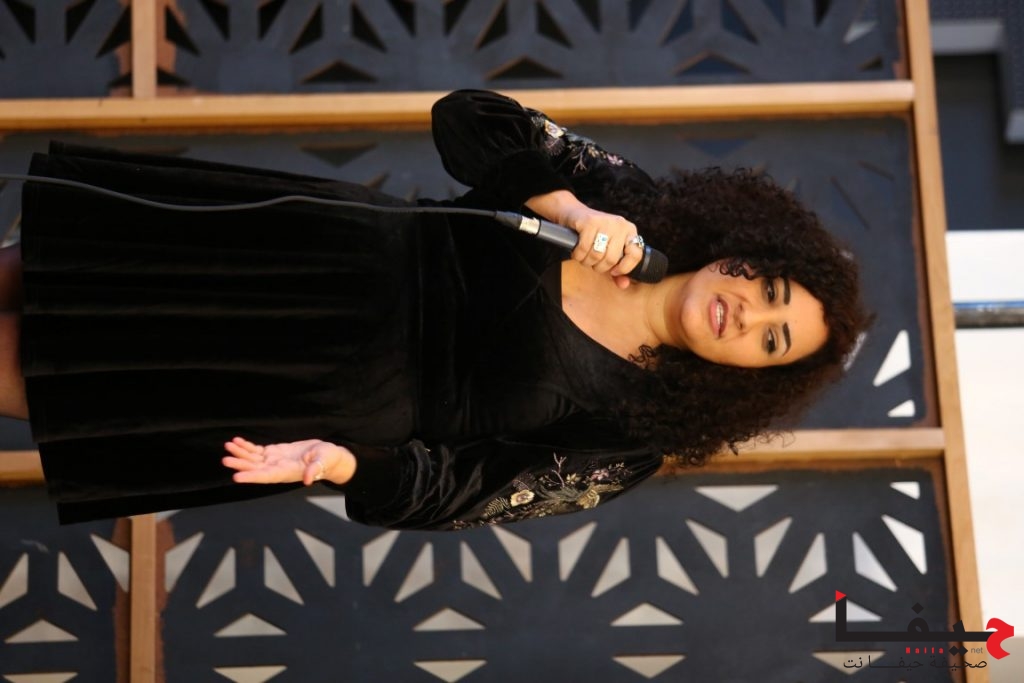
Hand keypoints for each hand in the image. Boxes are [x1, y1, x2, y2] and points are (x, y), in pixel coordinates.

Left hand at [222, 436, 355, 485]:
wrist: (329, 456)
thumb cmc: (328, 459)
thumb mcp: (324, 461)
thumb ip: (315, 469)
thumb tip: (308, 480)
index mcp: (288, 472)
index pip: (266, 476)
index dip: (251, 477)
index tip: (236, 477)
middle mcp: (277, 468)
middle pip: (255, 468)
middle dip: (240, 464)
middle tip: (225, 459)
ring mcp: (275, 461)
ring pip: (253, 459)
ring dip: (240, 453)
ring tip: (228, 446)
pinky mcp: (275, 452)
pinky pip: (257, 451)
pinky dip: (247, 447)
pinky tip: (237, 441)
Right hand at [525, 190, 642, 288]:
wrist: (573, 213)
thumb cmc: (593, 236)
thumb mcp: (608, 251)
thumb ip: (618, 270)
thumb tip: (624, 284)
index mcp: (630, 231)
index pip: (636, 255)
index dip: (624, 268)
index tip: (613, 271)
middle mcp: (620, 225)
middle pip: (612, 259)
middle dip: (599, 267)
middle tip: (593, 263)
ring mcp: (605, 222)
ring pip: (597, 255)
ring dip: (586, 262)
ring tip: (584, 257)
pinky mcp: (590, 222)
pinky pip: (584, 248)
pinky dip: (578, 255)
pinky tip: (577, 253)